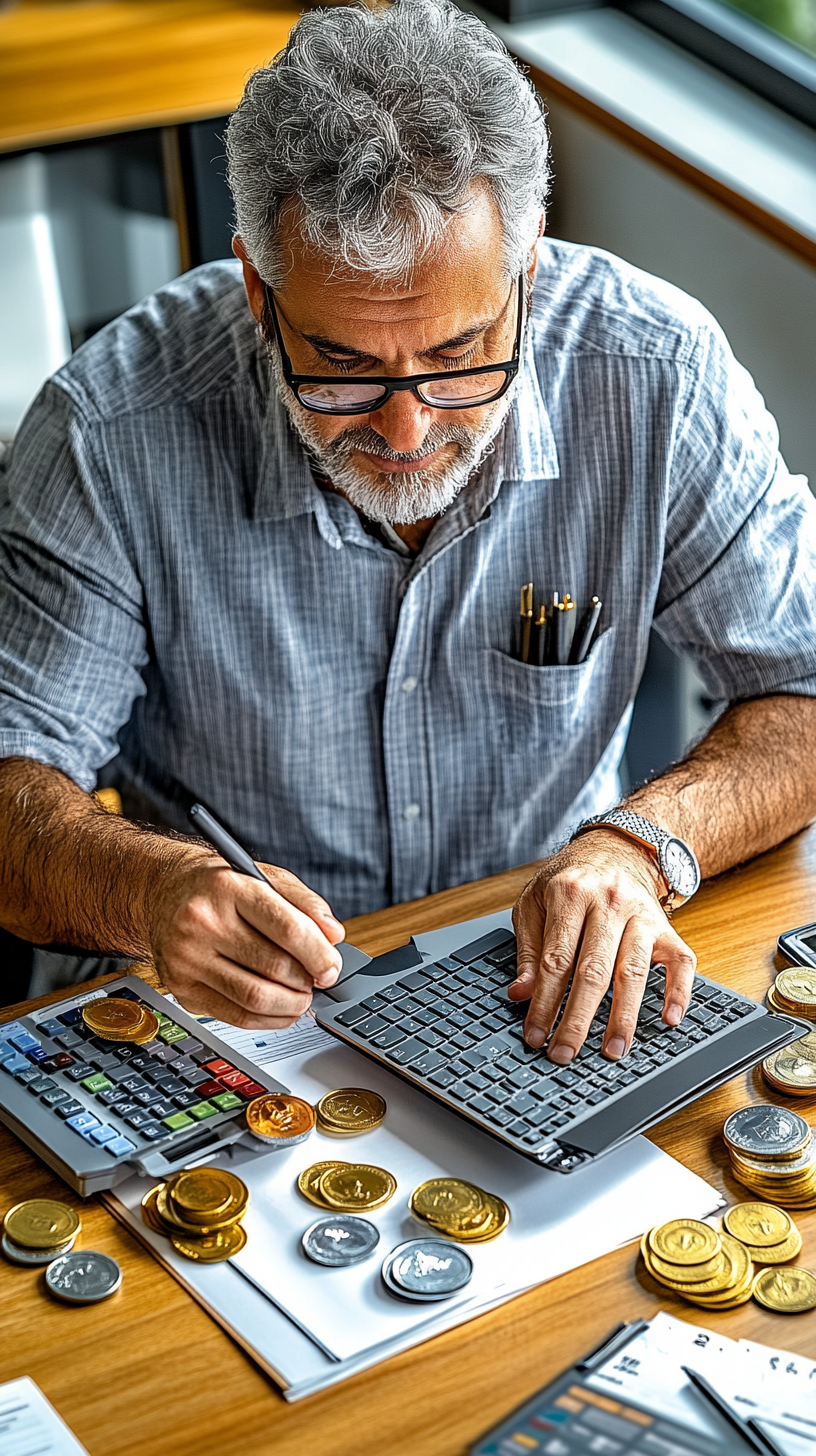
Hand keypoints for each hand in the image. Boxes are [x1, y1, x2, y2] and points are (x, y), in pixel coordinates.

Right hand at [149, 850, 344, 1027]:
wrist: (161, 892)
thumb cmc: (217, 886)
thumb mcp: (262, 876)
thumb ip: (304, 902)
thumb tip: (334, 936)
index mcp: (227, 888)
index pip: (287, 929)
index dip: (319, 954)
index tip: (332, 967)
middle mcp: (201, 923)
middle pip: (274, 967)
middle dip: (308, 981)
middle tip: (318, 980)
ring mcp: (187, 959)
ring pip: (256, 998)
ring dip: (291, 1005)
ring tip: (302, 995)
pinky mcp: (182, 989)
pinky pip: (236, 1017)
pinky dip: (268, 1020)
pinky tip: (280, 1009)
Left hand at [510, 829, 695, 1062]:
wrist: (614, 848)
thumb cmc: (569, 880)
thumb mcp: (533, 902)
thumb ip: (529, 949)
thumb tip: (521, 994)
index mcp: (569, 894)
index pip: (556, 960)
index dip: (545, 1002)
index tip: (536, 1035)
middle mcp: (609, 902)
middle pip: (594, 971)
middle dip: (578, 1018)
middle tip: (565, 1053)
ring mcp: (641, 914)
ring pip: (634, 971)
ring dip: (624, 1016)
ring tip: (613, 1050)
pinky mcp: (666, 926)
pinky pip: (681, 961)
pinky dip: (678, 991)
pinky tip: (670, 1019)